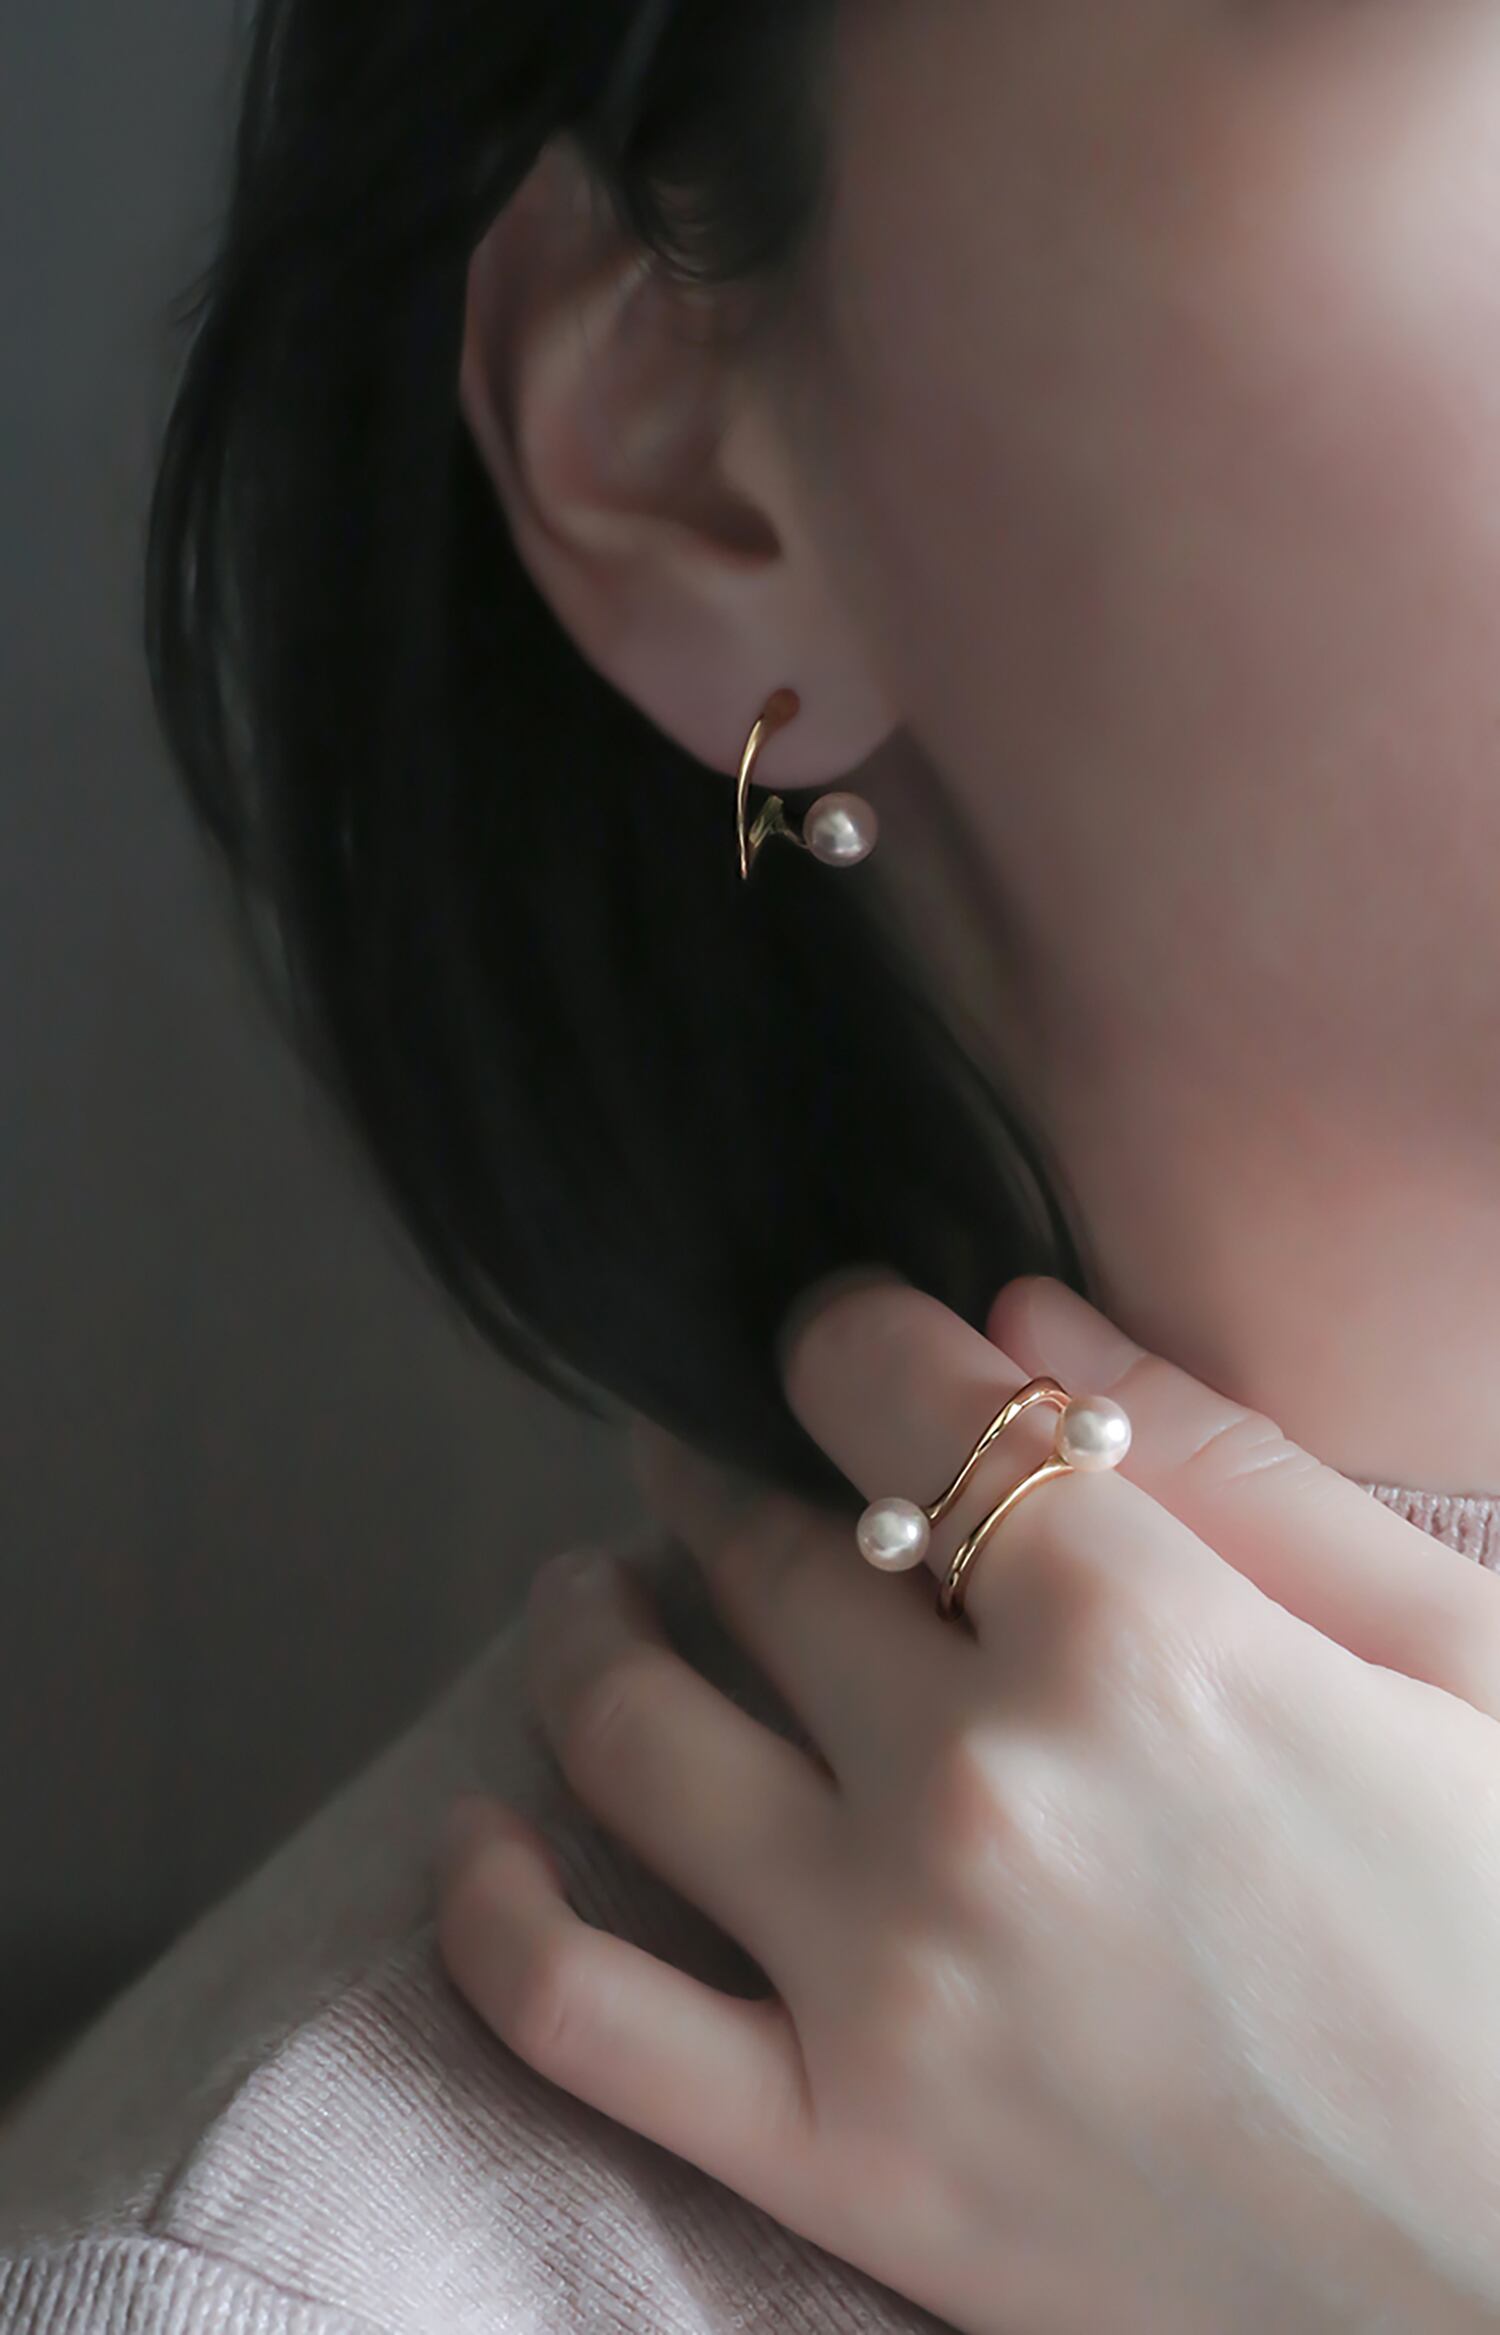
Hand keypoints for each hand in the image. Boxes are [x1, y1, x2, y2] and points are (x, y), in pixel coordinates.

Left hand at [435, 1272, 1499, 2334]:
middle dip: (718, 1476)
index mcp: (1135, 1636)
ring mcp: (888, 1978)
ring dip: (584, 1627)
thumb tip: (1021, 1310)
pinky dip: (491, 1910)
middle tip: (706, 1467)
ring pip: (633, 1733)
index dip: (842, 1338)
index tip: (832, 1344)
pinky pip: (582, 2015)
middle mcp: (977, 1785)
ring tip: (587, 1596)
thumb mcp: (1453, 1657)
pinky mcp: (848, 2160)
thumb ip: (1229, 1461)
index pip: (890, 1396)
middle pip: (761, 1551)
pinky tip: (478, 1834)